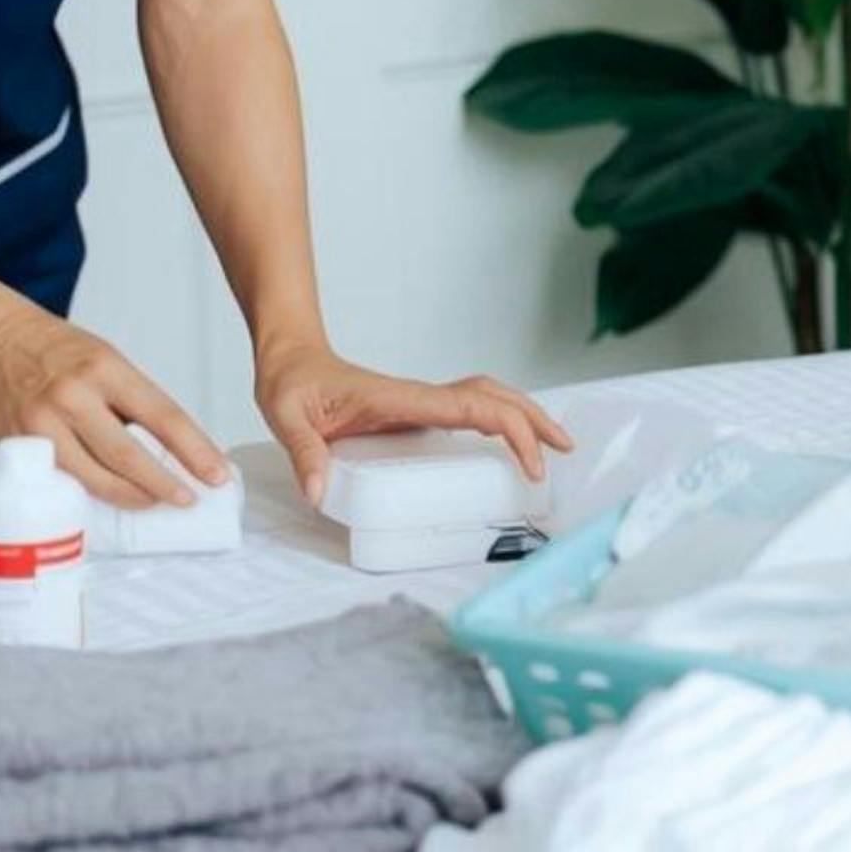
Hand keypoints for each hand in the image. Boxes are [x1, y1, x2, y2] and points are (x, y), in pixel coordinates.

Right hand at [0, 291, 232, 509]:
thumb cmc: (49, 348)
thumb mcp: (101, 358)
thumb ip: (129, 400)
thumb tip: (167, 447)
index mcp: (105, 367)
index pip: (162, 415)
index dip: (194, 450)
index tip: (216, 473)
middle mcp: (75, 395)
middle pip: (129, 455)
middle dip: (164, 484)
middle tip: (188, 499)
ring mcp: (43, 423)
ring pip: (94, 476)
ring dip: (130, 495)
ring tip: (154, 501)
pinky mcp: (21, 445)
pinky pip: (63, 479)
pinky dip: (90, 492)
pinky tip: (110, 497)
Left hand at [256, 345, 572, 510]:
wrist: (291, 356)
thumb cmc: (291, 382)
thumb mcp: (287, 416)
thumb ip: (304, 453)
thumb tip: (320, 494)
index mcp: (402, 397)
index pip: (473, 406)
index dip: (511, 431)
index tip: (531, 464)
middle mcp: (420, 397)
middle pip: (494, 396)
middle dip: (533, 420)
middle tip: (563, 452)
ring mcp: (421, 403)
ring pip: (488, 398)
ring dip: (523, 417)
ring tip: (552, 447)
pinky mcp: (417, 412)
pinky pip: (471, 411)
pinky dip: (499, 421)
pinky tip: (509, 444)